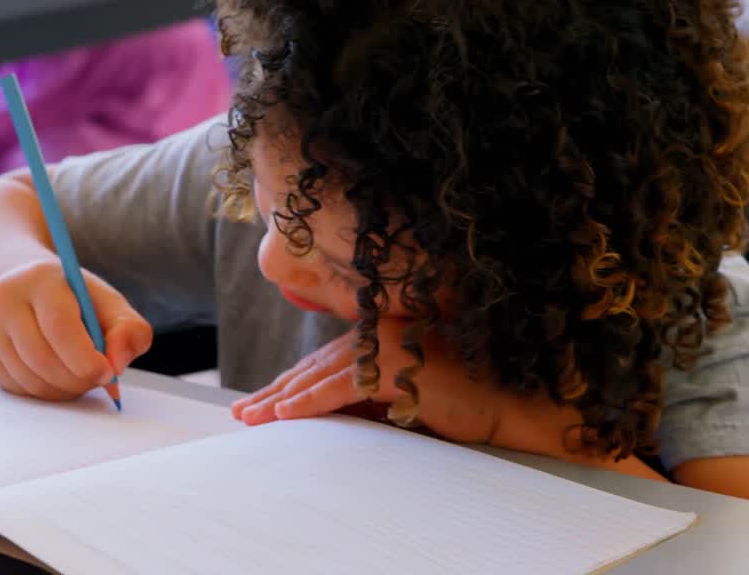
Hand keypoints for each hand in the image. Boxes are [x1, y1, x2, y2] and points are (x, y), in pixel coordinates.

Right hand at [0, 258, 152, 400]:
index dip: (85, 358)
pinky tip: (59, 375)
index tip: (108, 372)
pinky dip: (46, 393)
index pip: (59, 325)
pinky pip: (20, 390)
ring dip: (65, 389)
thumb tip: (117, 365)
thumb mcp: (108, 303)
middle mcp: (6, 301)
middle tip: (99, 378)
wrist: (28, 292)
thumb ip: (128, 329)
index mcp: (41, 280)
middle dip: (78, 379)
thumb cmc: (76, 301)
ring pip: (31, 380)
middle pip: (42, 358)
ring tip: (81, 374)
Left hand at [231, 317, 510, 445]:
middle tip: (244, 411)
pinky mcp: (393, 365)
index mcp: (379, 332)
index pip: (324, 360)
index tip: (262, 401)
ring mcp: (386, 345)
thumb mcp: (401, 394)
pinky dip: (309, 402)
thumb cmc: (460, 402)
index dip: (290, 382)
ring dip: (282, 400)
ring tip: (253, 418)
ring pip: (320, 376)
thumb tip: (324, 410)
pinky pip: (341, 388)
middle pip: (315, 366)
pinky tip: (284, 415)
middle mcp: (378, 331)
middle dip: (276, 391)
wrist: (504, 404)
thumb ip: (367, 392)